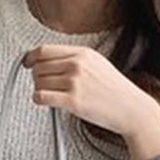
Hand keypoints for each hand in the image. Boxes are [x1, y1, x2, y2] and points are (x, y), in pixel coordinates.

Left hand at [22, 43, 156, 138]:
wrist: (131, 109)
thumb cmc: (116, 92)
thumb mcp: (97, 65)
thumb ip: (75, 61)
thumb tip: (51, 63)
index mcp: (83, 53)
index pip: (46, 50)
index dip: (32, 57)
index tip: (27, 63)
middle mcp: (77, 64)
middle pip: (39, 66)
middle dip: (36, 77)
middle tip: (42, 85)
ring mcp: (75, 82)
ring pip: (39, 82)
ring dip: (39, 90)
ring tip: (50, 96)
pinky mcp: (73, 101)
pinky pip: (42, 97)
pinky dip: (38, 100)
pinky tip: (45, 103)